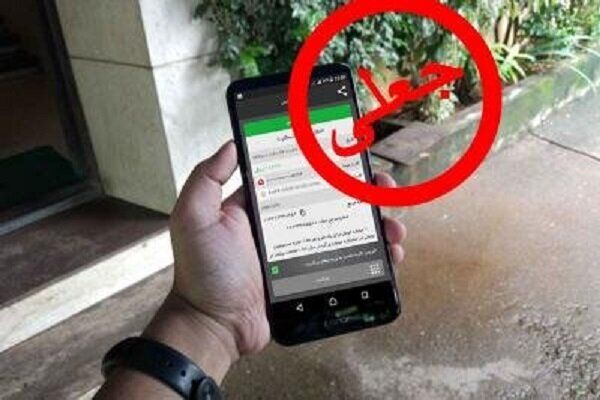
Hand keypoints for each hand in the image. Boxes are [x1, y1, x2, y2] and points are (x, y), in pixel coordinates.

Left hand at [168, 141, 406, 358]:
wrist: (215, 327)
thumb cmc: (202, 274)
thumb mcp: (194, 218)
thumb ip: (207, 179)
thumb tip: (232, 143)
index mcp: (261, 205)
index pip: (301, 173)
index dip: (328, 162)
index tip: (351, 154)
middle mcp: (285, 223)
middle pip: (334, 198)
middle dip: (363, 191)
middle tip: (382, 188)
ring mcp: (302, 250)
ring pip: (348, 228)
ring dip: (376, 222)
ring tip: (392, 225)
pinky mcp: (313, 276)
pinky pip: (349, 260)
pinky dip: (373, 255)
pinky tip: (388, 253)